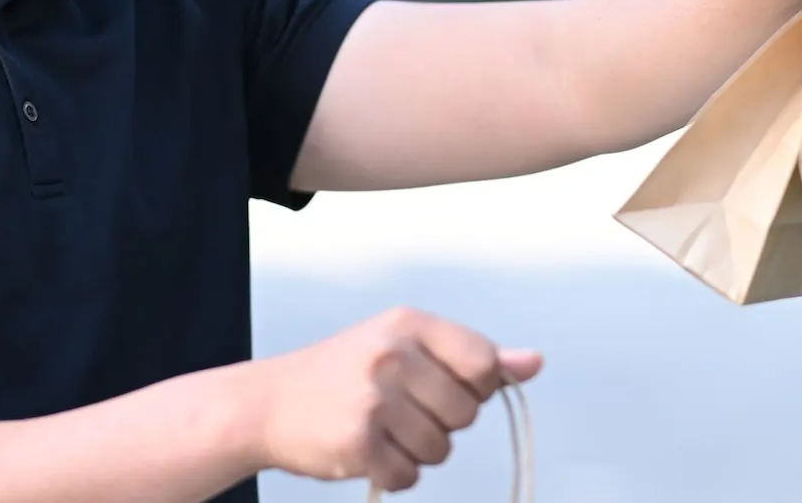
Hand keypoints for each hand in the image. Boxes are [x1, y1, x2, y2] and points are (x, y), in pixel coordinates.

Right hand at [247, 307, 543, 492]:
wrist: (268, 403)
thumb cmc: (345, 374)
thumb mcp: (407, 347)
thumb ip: (471, 356)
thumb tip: (533, 363)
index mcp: (408, 325)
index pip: (484, 363)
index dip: (475, 387)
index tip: (444, 387)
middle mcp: (391, 355)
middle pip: (467, 412)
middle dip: (442, 423)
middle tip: (401, 410)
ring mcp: (373, 399)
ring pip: (441, 449)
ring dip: (417, 452)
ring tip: (381, 429)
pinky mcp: (357, 442)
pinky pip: (409, 476)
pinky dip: (393, 473)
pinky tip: (366, 450)